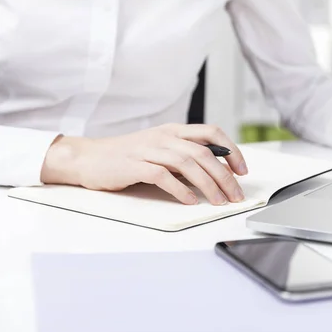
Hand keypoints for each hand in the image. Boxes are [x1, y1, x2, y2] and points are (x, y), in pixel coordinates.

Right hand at [40, 124, 247, 204]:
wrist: (89, 158)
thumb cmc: (128, 157)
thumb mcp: (160, 149)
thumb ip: (184, 156)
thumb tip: (216, 172)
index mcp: (174, 130)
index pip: (211, 132)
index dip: (231, 150)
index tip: (242, 171)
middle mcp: (164, 136)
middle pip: (204, 153)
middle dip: (225, 176)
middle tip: (235, 194)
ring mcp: (149, 149)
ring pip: (188, 164)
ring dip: (208, 185)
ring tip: (219, 201)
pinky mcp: (134, 165)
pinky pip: (163, 176)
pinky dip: (180, 189)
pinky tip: (191, 200)